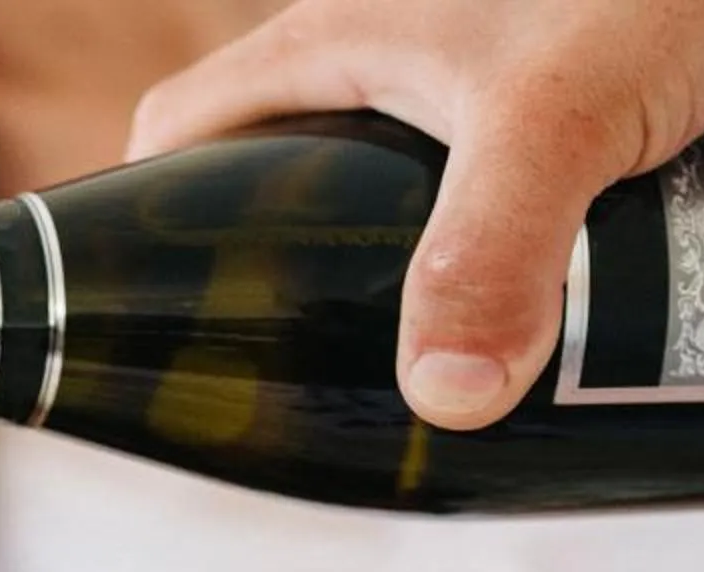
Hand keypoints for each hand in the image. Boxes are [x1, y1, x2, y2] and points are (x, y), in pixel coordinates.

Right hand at [129, 0, 703, 430]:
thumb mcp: (557, 127)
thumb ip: (494, 258)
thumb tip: (443, 402)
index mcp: (338, 37)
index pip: (184, 129)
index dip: (146, 221)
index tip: (155, 323)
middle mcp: (388, 58)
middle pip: (279, 184)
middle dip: (275, 284)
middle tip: (291, 390)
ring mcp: (471, 92)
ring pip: (381, 208)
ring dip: (381, 291)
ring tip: (392, 390)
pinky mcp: (555, 124)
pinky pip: (476, 216)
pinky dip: (474, 278)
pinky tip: (502, 348)